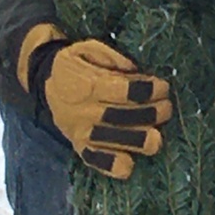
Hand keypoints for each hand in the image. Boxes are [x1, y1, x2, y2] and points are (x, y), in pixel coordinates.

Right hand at [18, 23, 171, 179]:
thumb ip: (111, 57)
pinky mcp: (79, 146)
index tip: (162, 86)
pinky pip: (94, 159)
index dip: (146, 90)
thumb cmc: (77, 65)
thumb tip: (133, 69)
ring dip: (137, 141)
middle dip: (149, 114)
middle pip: (121, 117)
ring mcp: (80, 131)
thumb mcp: (88, 49)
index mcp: (88, 85)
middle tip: (166, 108)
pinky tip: (129, 165)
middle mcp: (83, 110)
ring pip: (111, 141)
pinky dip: (110, 165)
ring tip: (157, 138)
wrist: (47, 82)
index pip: (123, 90)